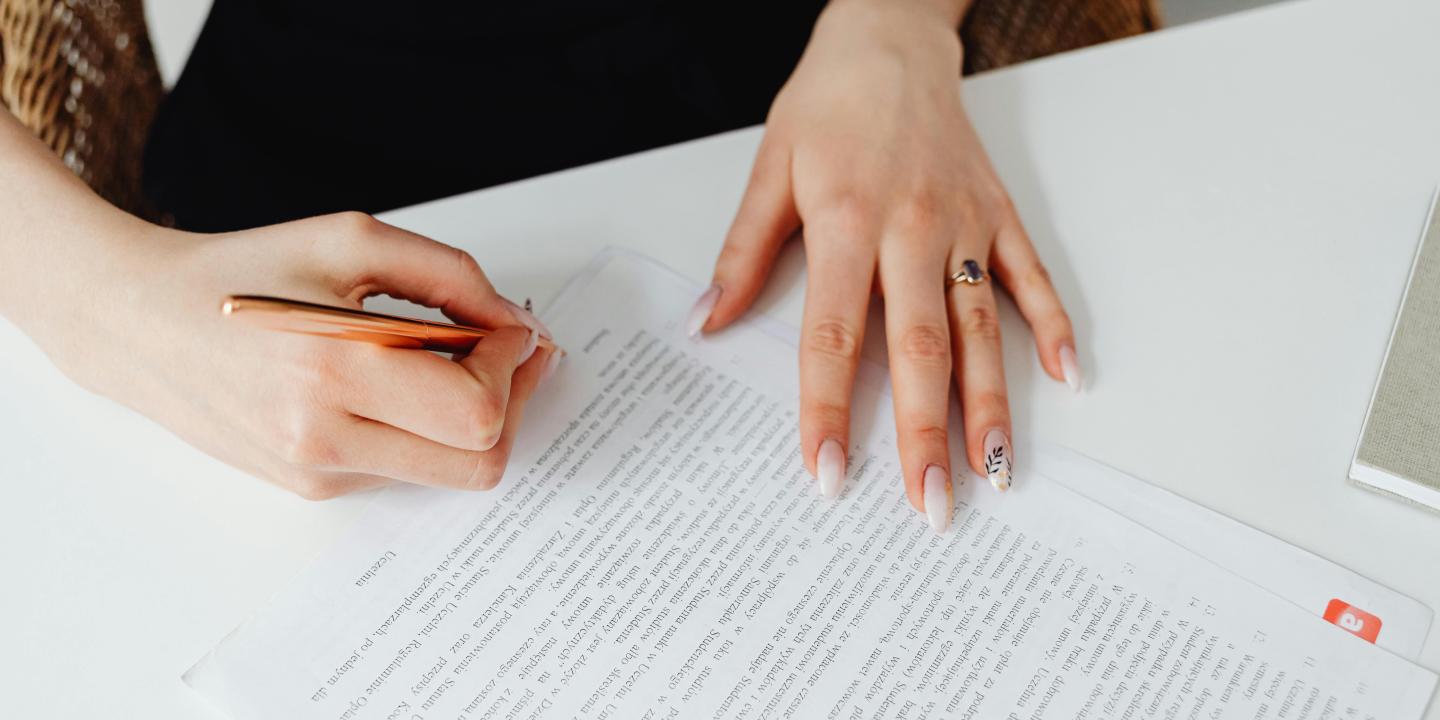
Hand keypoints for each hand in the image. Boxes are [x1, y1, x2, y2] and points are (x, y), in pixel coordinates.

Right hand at [25, 212, 557, 498]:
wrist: (141, 321)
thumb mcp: (351, 240)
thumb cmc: (244, 272)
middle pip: (478, 461)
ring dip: (471, 420)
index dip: (514, 367)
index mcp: (333, 369)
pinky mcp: (310, 487)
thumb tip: (516, 325)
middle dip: (512, 403)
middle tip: (509, 353)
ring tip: (449, 361)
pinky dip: (423, 430)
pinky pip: (405, 470)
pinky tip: (398, 384)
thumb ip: (450, 276)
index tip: (510, 327)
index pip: (475, 410)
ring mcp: (316, 472)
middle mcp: (323, 437)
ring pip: (449, 474)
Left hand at [694, 1, 1079, 529]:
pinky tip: (1070, 379)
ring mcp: (963, 224)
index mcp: (848, 223)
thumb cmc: (827, 103)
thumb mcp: (770, 169)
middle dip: (923, 434)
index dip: (828, 411)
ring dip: (991, 403)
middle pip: (921, 349)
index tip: (827, 474)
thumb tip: (708, 324)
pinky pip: (1032, 276)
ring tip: (996, 472)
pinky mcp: (999, 213)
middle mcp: (912, 230)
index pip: (834, 337)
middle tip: (929, 505)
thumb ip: (744, 254)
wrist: (889, 37)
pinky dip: (1054, 326)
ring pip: (983, 327)